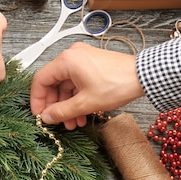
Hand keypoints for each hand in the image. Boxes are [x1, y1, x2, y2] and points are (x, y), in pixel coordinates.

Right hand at [30, 43, 144, 129]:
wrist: (143, 77)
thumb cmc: (117, 84)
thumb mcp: (85, 103)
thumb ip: (61, 111)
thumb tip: (46, 117)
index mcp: (66, 60)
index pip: (41, 80)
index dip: (37, 100)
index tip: (39, 115)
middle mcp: (72, 56)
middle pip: (53, 83)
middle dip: (55, 106)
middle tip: (56, 122)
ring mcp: (83, 59)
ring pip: (66, 86)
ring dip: (67, 106)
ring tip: (73, 124)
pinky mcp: (91, 65)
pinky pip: (77, 83)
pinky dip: (77, 99)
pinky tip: (81, 115)